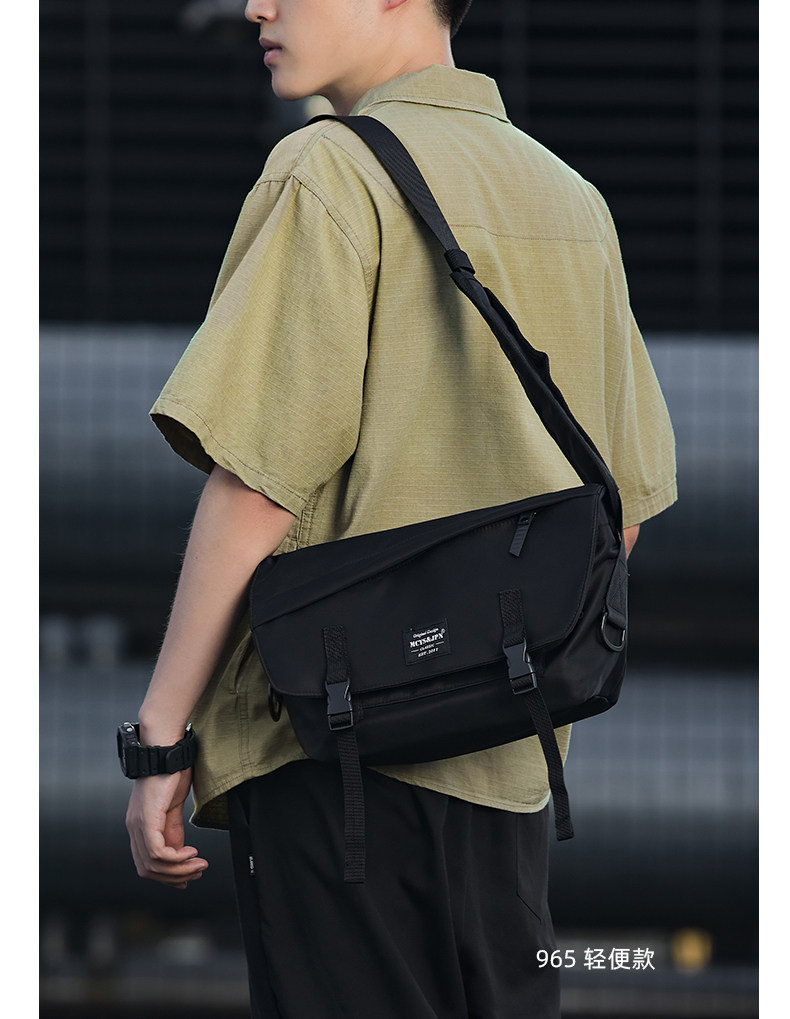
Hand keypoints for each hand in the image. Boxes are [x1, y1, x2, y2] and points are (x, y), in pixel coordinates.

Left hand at [125, 768, 207, 889]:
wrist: (167, 750)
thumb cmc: (171, 772)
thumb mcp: (172, 807)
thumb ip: (173, 830)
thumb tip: (179, 852)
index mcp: (139, 826)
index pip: (146, 863)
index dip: (167, 875)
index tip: (188, 876)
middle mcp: (134, 828)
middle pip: (147, 870)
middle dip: (174, 877)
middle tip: (197, 872)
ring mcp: (138, 825)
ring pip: (153, 865)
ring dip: (179, 870)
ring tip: (199, 865)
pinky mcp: (147, 820)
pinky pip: (158, 853)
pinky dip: (177, 859)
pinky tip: (192, 852)